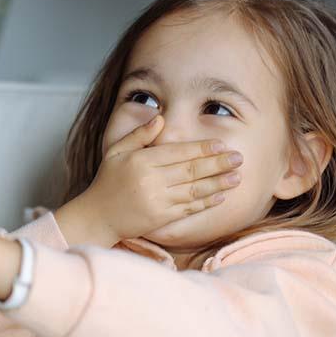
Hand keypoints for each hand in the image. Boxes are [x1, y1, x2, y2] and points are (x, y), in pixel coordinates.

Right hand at [75, 114, 243, 243]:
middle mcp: (151, 181)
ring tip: (237, 176)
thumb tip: (160, 117)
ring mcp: (157, 201)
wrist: (96, 217)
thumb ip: (139, 135)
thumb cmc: (106, 182)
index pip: (178, 152)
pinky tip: (221, 195)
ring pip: (194, 190)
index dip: (201, 149)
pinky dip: (206, 202)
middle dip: (217, 164)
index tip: (221, 145)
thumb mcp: (116, 152)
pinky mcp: (161, 219)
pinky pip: (188, 209)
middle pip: (191, 170)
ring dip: (218, 183)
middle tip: (239, 158)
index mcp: (141, 162)